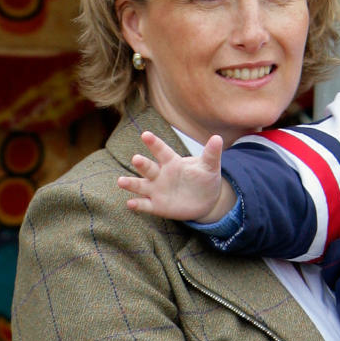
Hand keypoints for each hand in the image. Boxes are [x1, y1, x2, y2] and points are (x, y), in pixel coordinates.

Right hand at [117, 130, 231, 222]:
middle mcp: (160, 174)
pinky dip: (137, 204)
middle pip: (148, 168)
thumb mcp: (210, 167)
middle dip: (142, 164)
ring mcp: (156, 190)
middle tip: (136, 159)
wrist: (206, 200)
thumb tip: (218, 138)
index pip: (161, 151)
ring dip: (131, 184)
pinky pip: (145, 204)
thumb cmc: (204, 178)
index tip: (145, 135)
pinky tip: (130, 204)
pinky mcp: (157, 205)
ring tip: (121, 182)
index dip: (154, 143)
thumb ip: (211, 154)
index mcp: (172, 162)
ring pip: (140, 186)